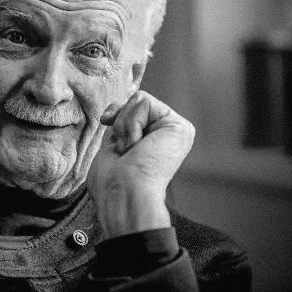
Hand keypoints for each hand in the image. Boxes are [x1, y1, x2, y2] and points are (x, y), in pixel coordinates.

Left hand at [88, 91, 194, 238]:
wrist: (122, 193)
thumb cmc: (111, 179)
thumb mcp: (112, 142)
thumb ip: (120, 123)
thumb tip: (114, 109)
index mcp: (153, 139)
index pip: (130, 108)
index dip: (114, 116)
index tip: (109, 130)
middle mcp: (168, 134)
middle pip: (134, 100)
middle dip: (119, 123)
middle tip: (125, 151)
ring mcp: (177, 130)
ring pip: (139, 98)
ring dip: (124, 126)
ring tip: (131, 151)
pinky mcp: (181, 127)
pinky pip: (144, 101)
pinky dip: (131, 124)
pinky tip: (139, 146)